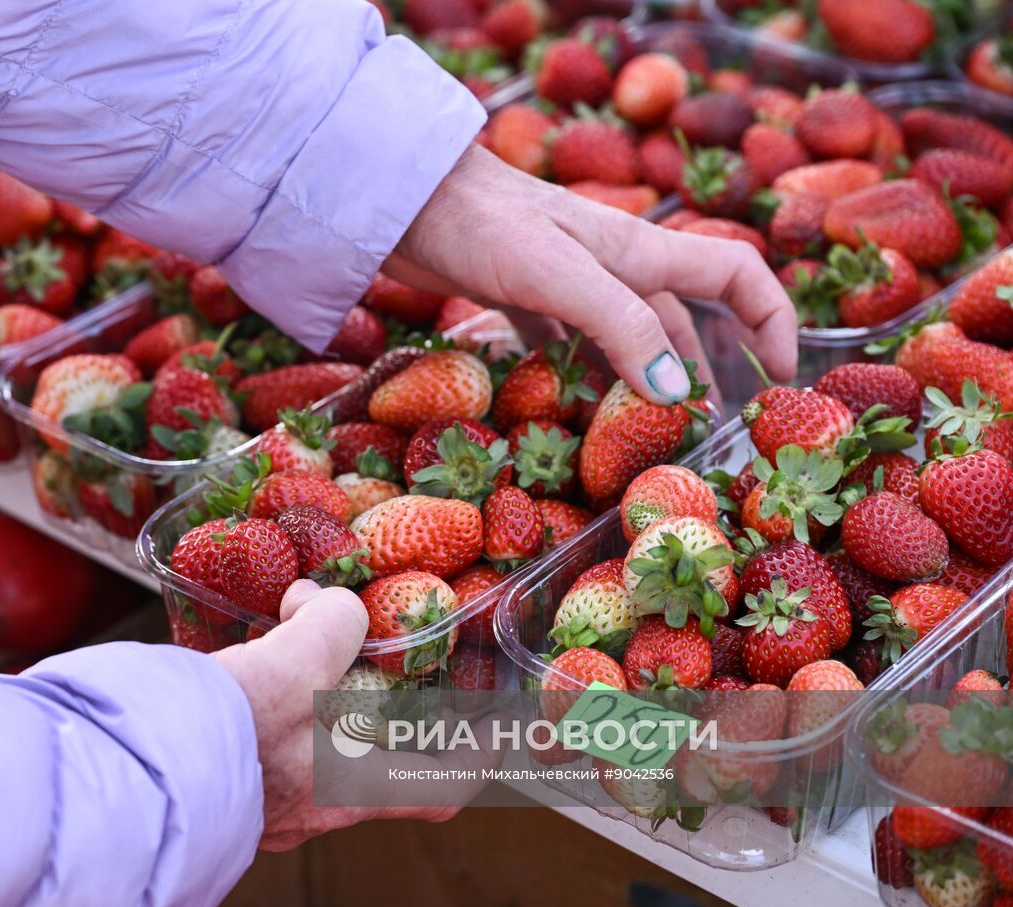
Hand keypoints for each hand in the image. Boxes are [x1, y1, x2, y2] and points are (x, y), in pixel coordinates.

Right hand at [213, 580, 499, 850]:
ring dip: (315, 694)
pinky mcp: (218, 776)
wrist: (116, 772)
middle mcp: (311, 807)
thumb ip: (328, 626)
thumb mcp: (291, 666)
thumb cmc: (216, 735)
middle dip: (381, 705)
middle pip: (375, 760)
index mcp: (347, 789)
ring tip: (300, 635)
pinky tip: (246, 653)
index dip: (475, 755)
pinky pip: (260, 736)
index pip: (440, 788)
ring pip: (311, 744)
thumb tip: (328, 605)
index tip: (494, 723)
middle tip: (382, 654)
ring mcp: (262, 799)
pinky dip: (266, 696)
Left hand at [385, 145, 797, 404]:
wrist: (403, 196)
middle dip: (708, 368)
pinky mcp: (521, 295)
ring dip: (645, 378)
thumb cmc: (484, 223)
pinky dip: (580, 374)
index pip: (736, 274)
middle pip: (684, 316)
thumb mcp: (563, 275)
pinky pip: (568, 341)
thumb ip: (624, 327)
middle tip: (712, 428)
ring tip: (653, 431)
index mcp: (640, 250)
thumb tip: (679, 395)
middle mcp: (613, 263)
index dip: (772, 318)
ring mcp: (567, 279)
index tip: (782, 377)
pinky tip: (576, 407)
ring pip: (627, 334)